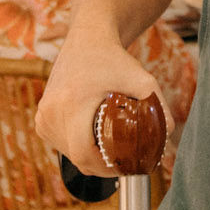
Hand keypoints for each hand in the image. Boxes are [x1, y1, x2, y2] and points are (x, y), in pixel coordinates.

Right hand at [35, 34, 165, 175]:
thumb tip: (168, 133)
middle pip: (78, 157)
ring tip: (112, 150)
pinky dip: (78, 147)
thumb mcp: (142, 79)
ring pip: (69, 154)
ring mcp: (43, 116)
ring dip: (90, 157)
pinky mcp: (41, 119)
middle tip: (125, 161)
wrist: (87, 40)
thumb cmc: (115, 60)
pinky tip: (94, 139)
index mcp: (71, 104)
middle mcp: (52, 112)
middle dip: (103, 165)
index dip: (106, 168)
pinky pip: (61, 144)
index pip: (83, 153)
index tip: (125, 166)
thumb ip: (158, 105)